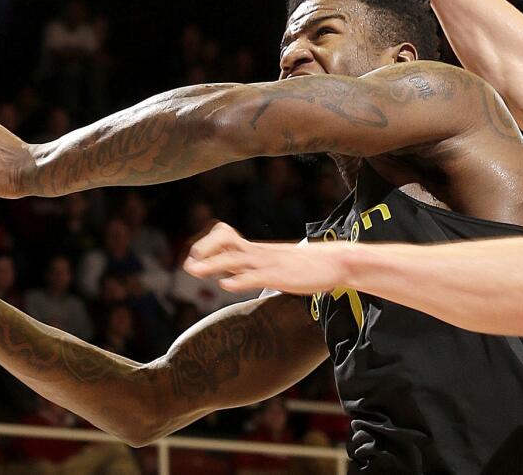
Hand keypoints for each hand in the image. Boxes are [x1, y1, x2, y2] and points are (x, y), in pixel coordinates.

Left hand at [185, 221, 347, 294]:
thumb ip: (257, 267)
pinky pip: (256, 276)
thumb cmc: (307, 266)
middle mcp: (259, 253)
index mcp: (258, 250)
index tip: (194, 257)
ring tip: (193, 271)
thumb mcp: (277, 264)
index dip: (208, 244)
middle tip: (188, 264)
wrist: (334, 262)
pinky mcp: (279, 276)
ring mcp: (269, 263)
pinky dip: (239, 280)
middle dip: (204, 251)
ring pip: (236, 259)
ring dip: (212, 265)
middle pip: (226, 243)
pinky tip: (225, 285)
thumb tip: (239, 275)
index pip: (227, 237)